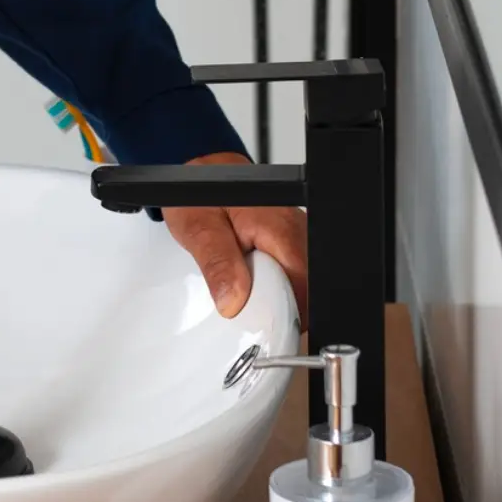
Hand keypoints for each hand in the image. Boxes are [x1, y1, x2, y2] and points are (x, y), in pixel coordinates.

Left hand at [164, 152, 309, 328]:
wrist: (198, 174)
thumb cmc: (198, 196)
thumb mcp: (199, 229)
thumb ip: (218, 264)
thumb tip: (232, 301)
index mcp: (278, 229)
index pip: (301, 286)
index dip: (286, 313)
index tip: (262, 326)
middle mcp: (293, 231)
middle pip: (304, 288)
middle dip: (280, 309)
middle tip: (249, 312)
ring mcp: (293, 235)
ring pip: (297, 283)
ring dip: (275, 297)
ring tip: (247, 294)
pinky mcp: (286, 241)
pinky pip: (288, 273)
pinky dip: (271, 284)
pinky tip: (252, 282)